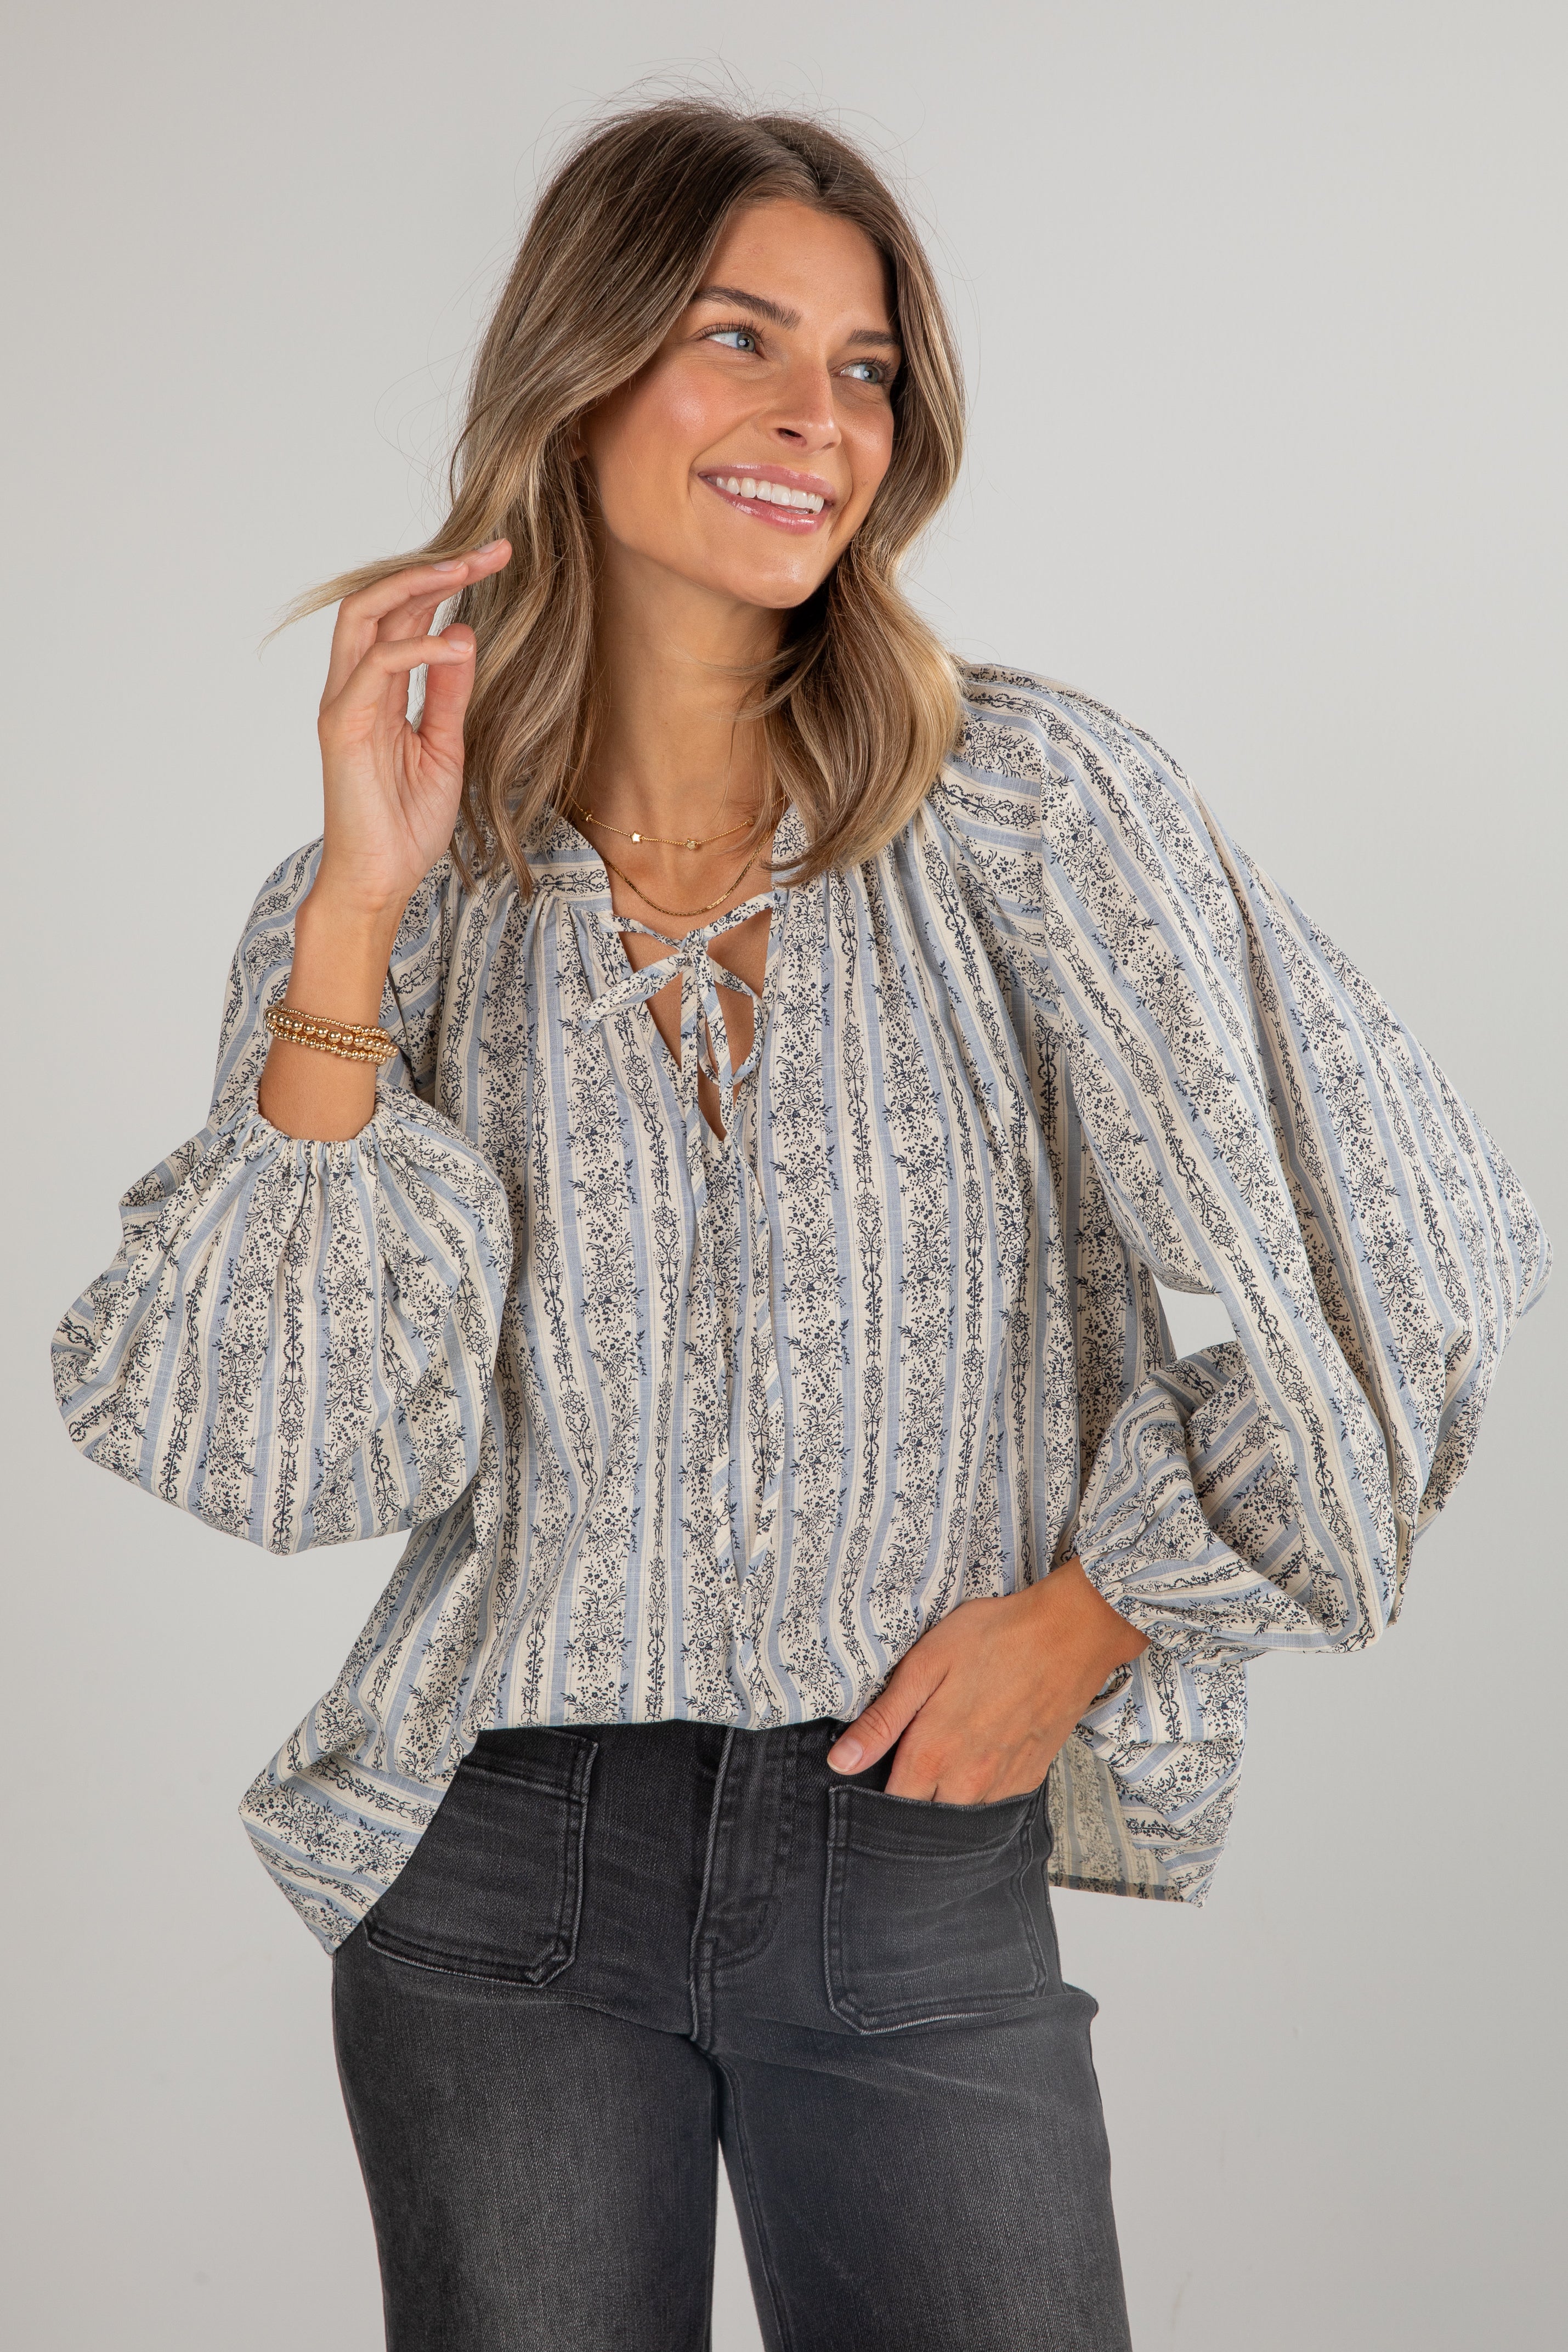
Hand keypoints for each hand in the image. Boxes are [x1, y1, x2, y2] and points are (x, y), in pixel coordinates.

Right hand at [310, 537, 511, 928]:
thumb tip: (464, 637)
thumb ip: (449, 694)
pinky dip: (419, 649)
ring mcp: (343, 703)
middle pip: (381, 598)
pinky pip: (376, 667)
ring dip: (419, 585)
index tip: (496, 560)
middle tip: (491, 549)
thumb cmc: (406, 823)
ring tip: (469, 569)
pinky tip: (457, 644)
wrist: (380, 879)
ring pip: (365, 614)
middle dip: (434, 566)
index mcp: (377, 689)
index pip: (404, 614)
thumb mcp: (445, 748)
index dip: (446, 581)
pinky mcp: (342, 726)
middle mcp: (354, 686)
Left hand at [824, 1555, 1148, 1802]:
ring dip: (944, 1800)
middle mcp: (967, 1782)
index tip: (870, 1773)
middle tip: (907, 1759)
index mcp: (932, 1754)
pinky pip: (994, 1805)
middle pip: (923, 1816)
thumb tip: (840, 1763)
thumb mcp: (925, 1665)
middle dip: (908, 1800)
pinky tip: (977, 1759)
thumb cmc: (994, 1638)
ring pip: (959, 1815)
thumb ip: (882, 1720)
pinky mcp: (1030, 1778)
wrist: (1071, 1634)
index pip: (889, 1804)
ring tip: (944, 1758)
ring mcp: (1003, 1784)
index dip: (873, 1793)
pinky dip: (980, 1793)